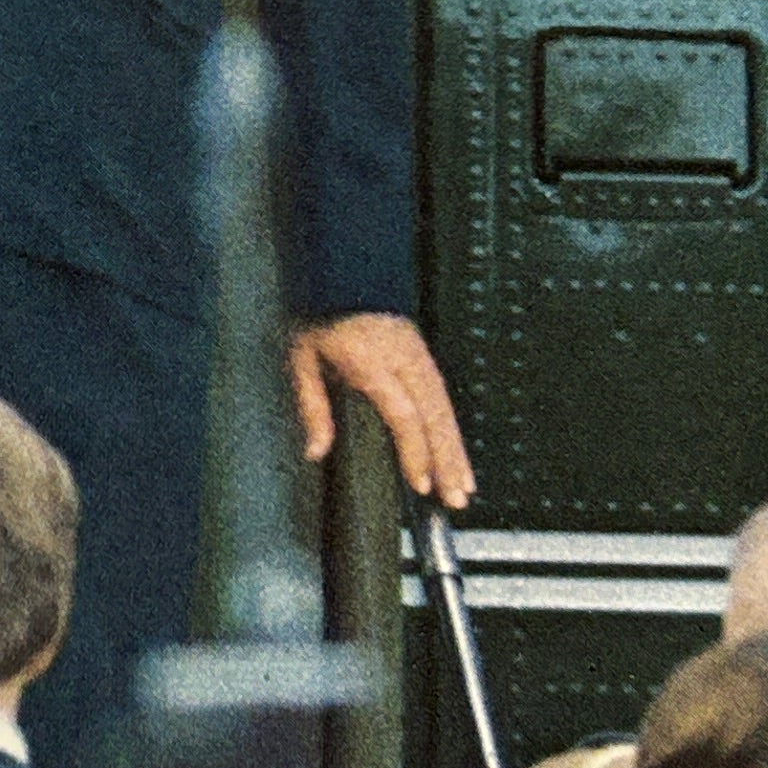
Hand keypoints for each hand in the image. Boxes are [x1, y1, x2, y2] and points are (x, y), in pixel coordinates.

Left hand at [289, 312, 473, 508]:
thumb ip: (313, 406)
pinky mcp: (424, 355)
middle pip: (434, 417)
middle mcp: (403, 359)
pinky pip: (444, 397)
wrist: (343, 267)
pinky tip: (457, 453)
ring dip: (457, 449)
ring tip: (464, 486)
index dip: (415, 452)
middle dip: (447, 462)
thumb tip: (317, 451)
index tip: (420, 485)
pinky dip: (452, 428)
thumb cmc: (320, 314)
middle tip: (455, 499)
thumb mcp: (302, 358)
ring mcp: (418, 355)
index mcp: (372, 362)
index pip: (404, 415)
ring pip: (445, 408)